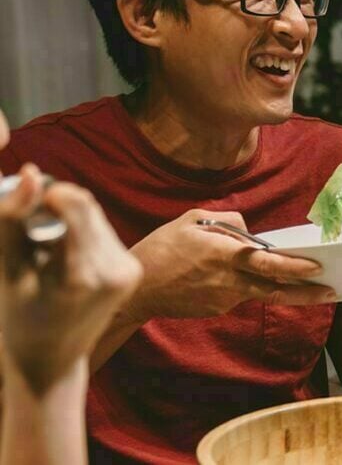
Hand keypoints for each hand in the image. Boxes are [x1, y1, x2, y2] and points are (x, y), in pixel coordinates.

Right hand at [0, 163, 142, 392]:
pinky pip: (102, 233)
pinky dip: (80, 234)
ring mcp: (128, 271)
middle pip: (86, 208)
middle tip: (28, 227)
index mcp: (81, 276)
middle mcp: (114, 270)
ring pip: (94, 217)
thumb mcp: (7, 275)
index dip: (48, 194)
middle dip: (55, 206)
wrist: (51, 366)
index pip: (76, 204)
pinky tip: (61, 258)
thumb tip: (30, 173)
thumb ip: (12, 223)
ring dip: (67, 219)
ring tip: (43, 249)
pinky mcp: (132, 270)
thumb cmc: (19, 322)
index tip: (22, 205)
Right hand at [126, 209, 335, 321]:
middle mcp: (228, 282)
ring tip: (308, 284)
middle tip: (331, 291)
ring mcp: (223, 299)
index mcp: (224, 256)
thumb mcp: (193, 219)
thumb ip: (227, 222)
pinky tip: (241, 277)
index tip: (316, 267)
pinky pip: (240, 294)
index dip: (293, 267)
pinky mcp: (216, 309)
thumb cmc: (162, 248)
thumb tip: (249, 232)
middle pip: (274, 288)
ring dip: (283, 289)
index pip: (266, 263)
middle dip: (305, 292)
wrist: (135, 289)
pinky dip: (248, 285)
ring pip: (259, 292)